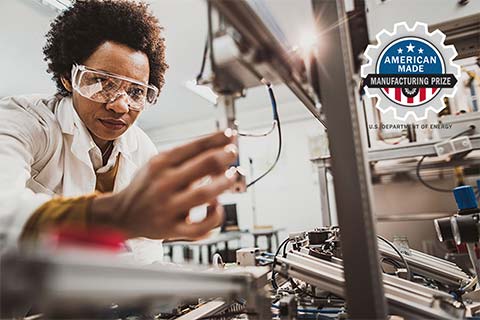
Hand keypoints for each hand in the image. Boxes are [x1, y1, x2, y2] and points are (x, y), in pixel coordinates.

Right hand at [91, 130, 237, 238]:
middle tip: (233, 152)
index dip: (216, 139)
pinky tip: (217, 207)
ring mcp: (168, 208)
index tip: (230, 135)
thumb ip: (184, 157)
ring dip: (223, 184)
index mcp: (160, 164)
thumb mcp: (157, 164)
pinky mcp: (171, 230)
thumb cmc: (146, 187)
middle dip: (224, 156)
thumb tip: (218, 147)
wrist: (122, 215)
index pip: (194, 146)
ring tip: (231, 176)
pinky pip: (199, 228)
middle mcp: (164, 184)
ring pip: (204, 195)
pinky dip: (213, 218)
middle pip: (203, 166)